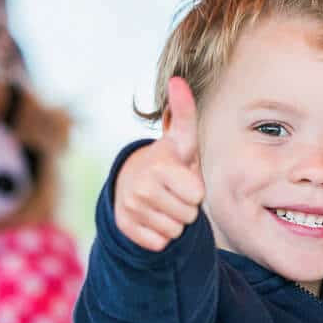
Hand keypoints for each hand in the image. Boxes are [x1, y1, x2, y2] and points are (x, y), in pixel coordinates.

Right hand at [114, 76, 205, 250]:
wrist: (132, 182)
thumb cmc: (169, 162)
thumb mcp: (182, 139)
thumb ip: (184, 112)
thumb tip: (177, 79)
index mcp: (159, 165)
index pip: (197, 195)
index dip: (195, 190)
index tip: (182, 177)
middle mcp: (141, 186)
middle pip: (188, 216)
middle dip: (185, 207)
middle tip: (173, 192)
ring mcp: (131, 207)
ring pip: (174, 232)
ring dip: (173, 221)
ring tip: (163, 203)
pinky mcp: (125, 227)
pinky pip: (158, 243)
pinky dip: (159, 235)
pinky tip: (152, 217)